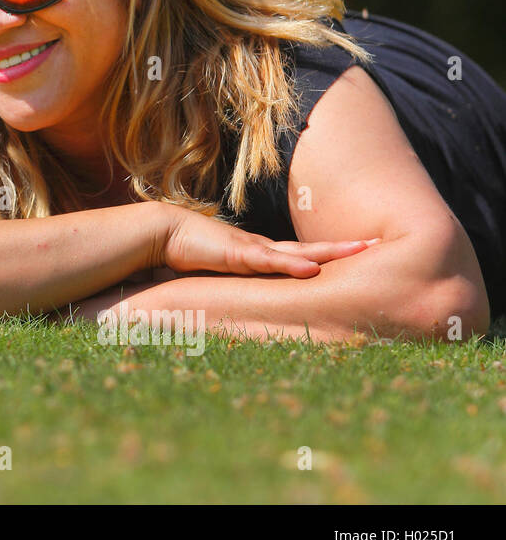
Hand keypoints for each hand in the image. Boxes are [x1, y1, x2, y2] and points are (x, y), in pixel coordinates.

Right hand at [159, 205, 376, 277]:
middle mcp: (262, 249)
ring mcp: (253, 250)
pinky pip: (271, 261)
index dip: (330, 254)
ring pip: (300, 252)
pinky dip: (292, 265)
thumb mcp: (218, 273)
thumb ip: (234, 287)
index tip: (358, 251)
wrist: (161, 234)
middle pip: (312, 249)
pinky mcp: (238, 255)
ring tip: (362, 248)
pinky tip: (312, 269)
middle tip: (378, 244)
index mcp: (260, 255)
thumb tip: (244, 306)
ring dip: (331, 251)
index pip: (302, 255)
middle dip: (345, 247)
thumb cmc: (186, 255)